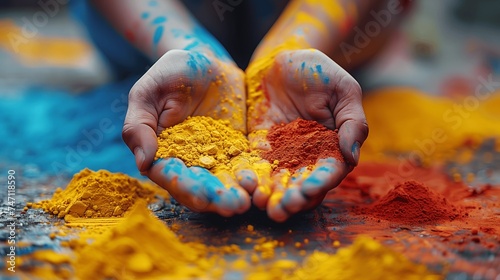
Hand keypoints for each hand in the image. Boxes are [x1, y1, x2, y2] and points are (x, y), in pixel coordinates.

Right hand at [122, 50, 250, 215]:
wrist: (206, 61)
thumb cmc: (171, 73)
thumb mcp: (148, 92)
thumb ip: (139, 126)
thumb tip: (143, 163)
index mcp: (162, 152)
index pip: (172, 177)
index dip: (187, 188)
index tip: (203, 198)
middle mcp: (188, 161)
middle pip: (201, 186)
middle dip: (217, 198)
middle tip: (234, 206)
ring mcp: (214, 157)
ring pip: (224, 181)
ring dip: (236, 194)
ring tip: (249, 201)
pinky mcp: (237, 149)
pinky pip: (245, 166)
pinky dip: (252, 177)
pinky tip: (263, 184)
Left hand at [246, 49, 367, 221]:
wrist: (281, 59)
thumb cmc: (318, 71)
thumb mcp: (343, 90)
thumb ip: (352, 121)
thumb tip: (351, 155)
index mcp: (332, 146)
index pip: (328, 171)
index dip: (320, 182)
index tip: (309, 190)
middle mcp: (307, 156)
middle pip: (302, 184)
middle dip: (293, 199)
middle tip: (282, 209)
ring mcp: (282, 154)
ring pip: (278, 182)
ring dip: (272, 197)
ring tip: (264, 206)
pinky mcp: (258, 147)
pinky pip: (255, 166)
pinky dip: (252, 179)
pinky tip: (246, 188)